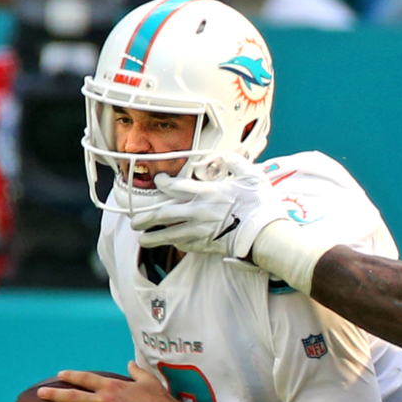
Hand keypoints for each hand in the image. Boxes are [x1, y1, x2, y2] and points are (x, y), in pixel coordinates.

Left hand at [33, 362, 193, 401]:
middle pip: (73, 396)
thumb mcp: (149, 381)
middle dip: (54, 394)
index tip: (60, 374)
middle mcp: (104, 401)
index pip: (86, 378)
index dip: (72, 376)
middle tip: (40, 393)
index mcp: (113, 386)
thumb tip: (129, 364)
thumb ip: (136, 371)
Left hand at [131, 155, 285, 257]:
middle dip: (146, 217)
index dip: (163, 182)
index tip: (158, 181)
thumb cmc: (261, 204)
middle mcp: (198, 211)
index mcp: (207, 192)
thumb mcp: (253, 176)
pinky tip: (171, 243)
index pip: (175, 186)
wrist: (267, 234)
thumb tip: (226, 156)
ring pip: (169, 233)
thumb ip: (236, 163)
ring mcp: (201, 230)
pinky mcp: (207, 245)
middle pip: (164, 213)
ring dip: (153, 237)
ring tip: (142, 239)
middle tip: (134, 220)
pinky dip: (176, 243)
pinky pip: (186, 244)